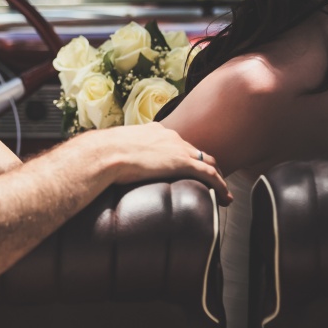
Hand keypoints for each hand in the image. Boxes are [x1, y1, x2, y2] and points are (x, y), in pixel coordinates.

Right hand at [80, 122, 231, 204]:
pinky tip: (225, 196)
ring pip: (207, 162)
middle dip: (205, 165)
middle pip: (195, 151)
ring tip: (223, 192)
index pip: (177, 143)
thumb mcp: (115, 149)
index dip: (186, 156)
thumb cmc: (102, 153)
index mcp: (154, 131)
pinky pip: (209, 174)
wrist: (104, 154)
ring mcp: (177, 149)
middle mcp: (169, 136)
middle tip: (210, 181)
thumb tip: (112, 164)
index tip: (189, 167)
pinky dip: (220, 185)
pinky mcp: (181, 162)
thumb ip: (123, 154)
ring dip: (217, 177)